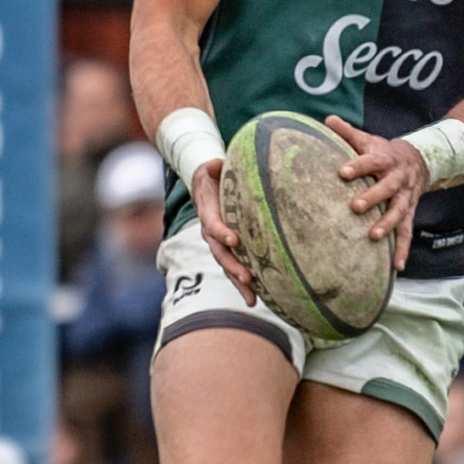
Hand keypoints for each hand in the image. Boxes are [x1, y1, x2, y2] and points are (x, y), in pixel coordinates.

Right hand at [193, 159, 255, 304]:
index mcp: (208, 212)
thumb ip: (214, 168)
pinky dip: (244, 285)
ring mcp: (218, 245)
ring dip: (239, 282)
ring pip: (227, 266)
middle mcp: (211, 233)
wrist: (206, 188)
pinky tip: (257, 299)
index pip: (213, 224)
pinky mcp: (229, 252)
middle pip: (220, 253)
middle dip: (232, 266)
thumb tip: (214, 163)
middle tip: (247, 277)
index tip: (234, 239)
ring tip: (253, 298)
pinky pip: (235, 270)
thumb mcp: (213, 169)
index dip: (222, 232)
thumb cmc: (215, 176)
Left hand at [326, 116, 428, 272]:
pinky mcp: (409, 214)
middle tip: (356, 207)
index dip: (358, 166)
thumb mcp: (369, 140)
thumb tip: (326, 120)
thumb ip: (348, 133)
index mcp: (385, 159)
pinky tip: (396, 267)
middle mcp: (397, 179)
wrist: (420, 161)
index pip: (370, 161)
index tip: (342, 172)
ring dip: (388, 225)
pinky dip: (403, 250)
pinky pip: (407, 233)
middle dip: (373, 198)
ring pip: (399, 212)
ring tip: (374, 237)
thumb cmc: (385, 152)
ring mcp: (405, 198)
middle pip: (387, 188)